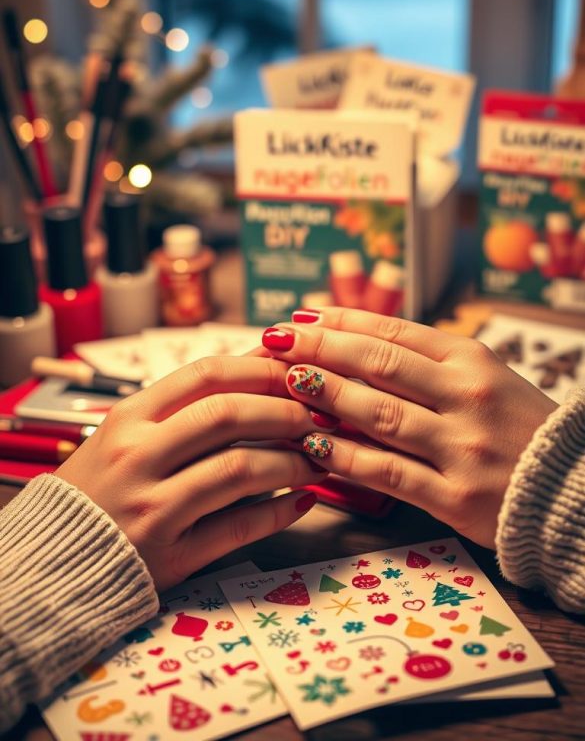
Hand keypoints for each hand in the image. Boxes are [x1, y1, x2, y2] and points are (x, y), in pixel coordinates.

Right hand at [56, 356, 324, 589]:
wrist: (55, 561)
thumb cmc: (100, 488)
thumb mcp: (128, 433)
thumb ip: (187, 403)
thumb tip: (262, 362)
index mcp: (129, 418)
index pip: (205, 374)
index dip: (261, 369)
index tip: (297, 373)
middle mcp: (138, 456)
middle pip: (227, 415)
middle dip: (285, 411)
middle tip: (318, 416)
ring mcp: (152, 508)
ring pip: (239, 470)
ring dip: (291, 461)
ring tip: (318, 458)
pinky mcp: (169, 557)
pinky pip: (238, 528)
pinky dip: (278, 512)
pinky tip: (301, 500)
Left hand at [260, 309, 555, 547]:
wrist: (571, 490)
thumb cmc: (519, 427)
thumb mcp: (486, 377)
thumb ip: (430, 362)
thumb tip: (358, 342)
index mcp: (472, 360)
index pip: (396, 333)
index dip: (343, 322)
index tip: (302, 316)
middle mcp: (466, 396)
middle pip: (380, 365)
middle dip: (321, 349)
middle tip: (277, 339)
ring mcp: (461, 447)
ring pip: (380, 414)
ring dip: (327, 396)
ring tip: (287, 381)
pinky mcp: (455, 497)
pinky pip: (390, 472)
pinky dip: (348, 458)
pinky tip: (314, 446)